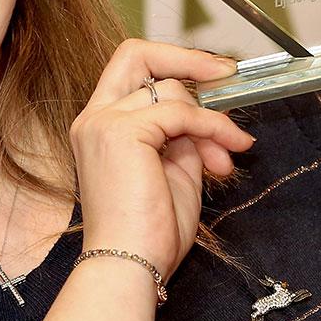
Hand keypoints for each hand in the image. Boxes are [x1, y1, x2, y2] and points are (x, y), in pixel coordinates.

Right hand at [70, 39, 253, 281]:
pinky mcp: (121, 132)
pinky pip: (182, 114)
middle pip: (137, 54)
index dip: (173, 62)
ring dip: (211, 122)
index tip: (213, 74)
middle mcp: (94, 118)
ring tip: (223, 160)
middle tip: (227, 74)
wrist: (131, 266)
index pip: (131, 69)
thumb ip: (184, 136)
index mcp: (100, 126)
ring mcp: (104, 122)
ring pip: (172, 91)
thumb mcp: (175, 170)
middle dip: (187, 58)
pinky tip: (224, 155)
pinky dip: (212, 129)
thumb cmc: (149, 232)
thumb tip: (208, 117)